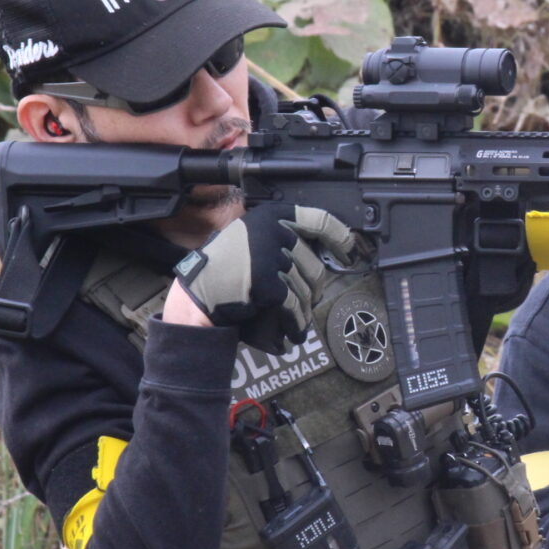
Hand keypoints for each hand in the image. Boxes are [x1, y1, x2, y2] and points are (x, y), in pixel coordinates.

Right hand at [173, 204, 357, 351]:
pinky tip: (294, 332)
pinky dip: (296, 322)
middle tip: (306, 299)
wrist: (197, 294)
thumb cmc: (223, 269)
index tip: (351, 252)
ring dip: (304, 309)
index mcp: (272, 216)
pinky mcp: (269, 285)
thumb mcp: (250, 237)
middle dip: (313, 288)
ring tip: (297, 317)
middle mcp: (274, 233)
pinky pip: (295, 307)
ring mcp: (272, 259)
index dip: (341, 237)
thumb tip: (318, 252)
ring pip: (307, 289)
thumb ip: (279, 236)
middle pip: (315, 265)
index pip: (319, 220)